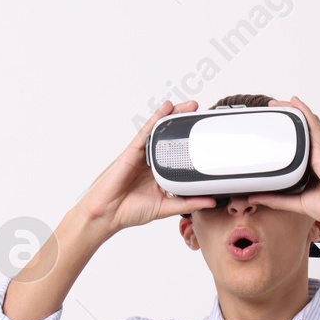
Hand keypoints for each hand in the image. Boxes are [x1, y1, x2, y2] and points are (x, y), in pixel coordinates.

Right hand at [74, 101, 216, 237]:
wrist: (108, 214)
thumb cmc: (130, 211)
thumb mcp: (166, 208)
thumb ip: (189, 204)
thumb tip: (211, 202)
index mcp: (160, 174)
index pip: (178, 154)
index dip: (191, 143)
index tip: (206, 134)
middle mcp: (151, 162)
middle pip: (170, 138)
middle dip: (184, 123)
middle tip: (200, 112)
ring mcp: (142, 155)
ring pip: (160, 131)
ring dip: (174, 116)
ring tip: (189, 106)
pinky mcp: (132, 152)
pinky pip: (146, 132)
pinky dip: (156, 119)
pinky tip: (166, 108)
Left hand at [242, 97, 319, 230]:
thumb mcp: (296, 202)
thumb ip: (276, 199)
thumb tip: (255, 197)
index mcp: (311, 166)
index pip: (297, 144)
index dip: (286, 133)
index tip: (272, 127)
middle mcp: (317, 155)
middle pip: (301, 130)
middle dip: (288, 117)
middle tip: (272, 108)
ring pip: (306, 124)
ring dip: (293, 111)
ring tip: (278, 102)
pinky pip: (313, 127)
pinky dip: (305, 113)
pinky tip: (296, 103)